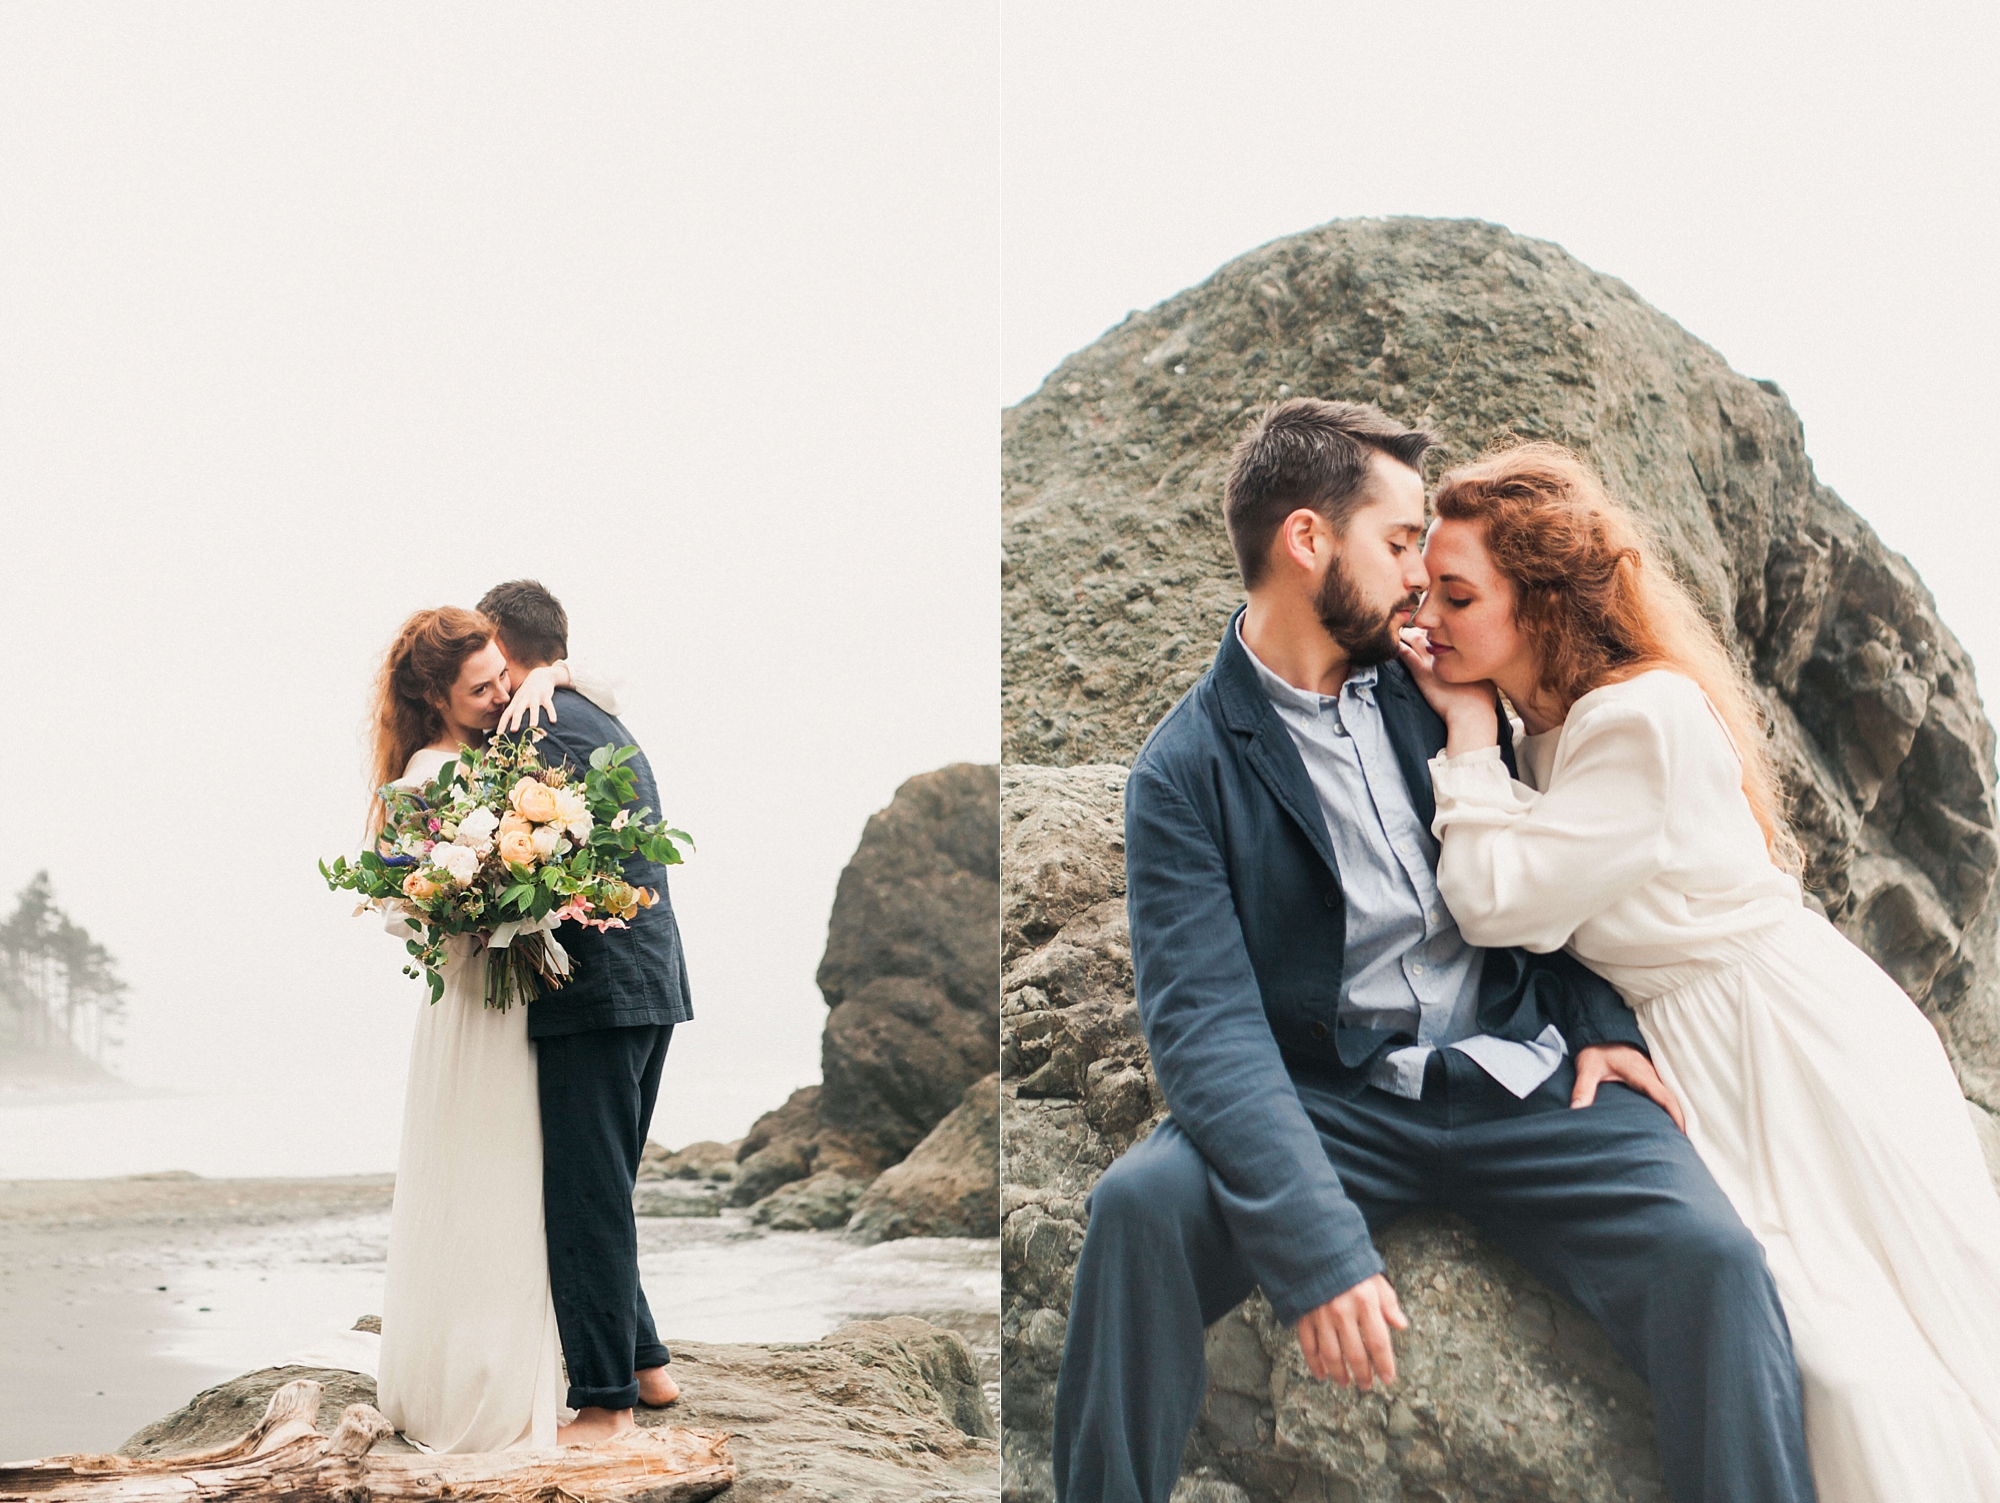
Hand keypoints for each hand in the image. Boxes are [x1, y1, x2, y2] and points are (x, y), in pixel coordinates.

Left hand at [499, 662, 569, 734]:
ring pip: (533, 708)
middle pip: (518, 710)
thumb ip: (514, 712)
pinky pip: (548, 705)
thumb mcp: (519, 700)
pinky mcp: (545, 696)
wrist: (539, 676)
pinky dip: (551, 713)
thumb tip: (509, 729)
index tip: (499, 734)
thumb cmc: (527, 693)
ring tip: (533, 726)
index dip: (502, 723)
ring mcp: (535, 697)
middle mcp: (524, 700)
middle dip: (516, 720)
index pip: (507, 714)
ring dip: (533, 717)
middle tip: (513, 730)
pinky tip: (553, 721)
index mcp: (516, 702)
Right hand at [1295, 1273, 1407, 1388]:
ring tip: (1346, 1383)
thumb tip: (1401, 1325)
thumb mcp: (1374, 1277)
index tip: (1388, 1378)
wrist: (1314, 1246)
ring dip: (1339, 1374)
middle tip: (1367, 1385)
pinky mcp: (1303, 1315)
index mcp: (1365, 1301)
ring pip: (1331, 1355)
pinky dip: (1314, 1363)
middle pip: (1355, 1354)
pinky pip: (1308, 1346)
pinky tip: (1321, 1374)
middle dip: (1363, 1374)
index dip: (1384, 1364)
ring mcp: (1321, 1315)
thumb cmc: (1348, 1263)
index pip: (1378, 1341)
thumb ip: (1388, 1302)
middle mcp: (1342, 1311)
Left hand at [1396, 629, 1499, 752]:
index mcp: (1464, 653)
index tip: (1436, 633)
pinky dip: (1399, 647)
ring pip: (1417, 639)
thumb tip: (1481, 673)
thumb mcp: (1486, 682)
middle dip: (1425, 631)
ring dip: (1409, 634)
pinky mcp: (1421, 672)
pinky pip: (1406, 654)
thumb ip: (1480, 673)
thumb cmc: (1481, 701)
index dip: (1441, 633)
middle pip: (1433, 634)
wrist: (1471, 712)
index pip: (1450, 636)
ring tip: (1403, 632)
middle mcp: (1449, 652)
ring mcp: (1433, 661)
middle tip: (1417, 629)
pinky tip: (1395, 643)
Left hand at [1572, 1044, 1684, 1131]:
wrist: (1599, 1033)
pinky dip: (1670, 1104)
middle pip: (1674, 1098)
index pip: (1665, 1096)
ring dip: (1678, 1111)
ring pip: (1671, 1094)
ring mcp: (1653, 1072)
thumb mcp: (1587, 1068)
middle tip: (1687, 1142)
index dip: (1677, 1114)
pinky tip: (1670, 1119)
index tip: (1684, 1133)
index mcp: (1641, 1073)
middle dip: (1683, 1119)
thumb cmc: (1595, 1053)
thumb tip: (1576, 1110)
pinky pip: (1665, 1090)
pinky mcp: (1650, 1074)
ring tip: (1682, 1136)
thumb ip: (1583, 1088)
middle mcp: (1652, 1073)